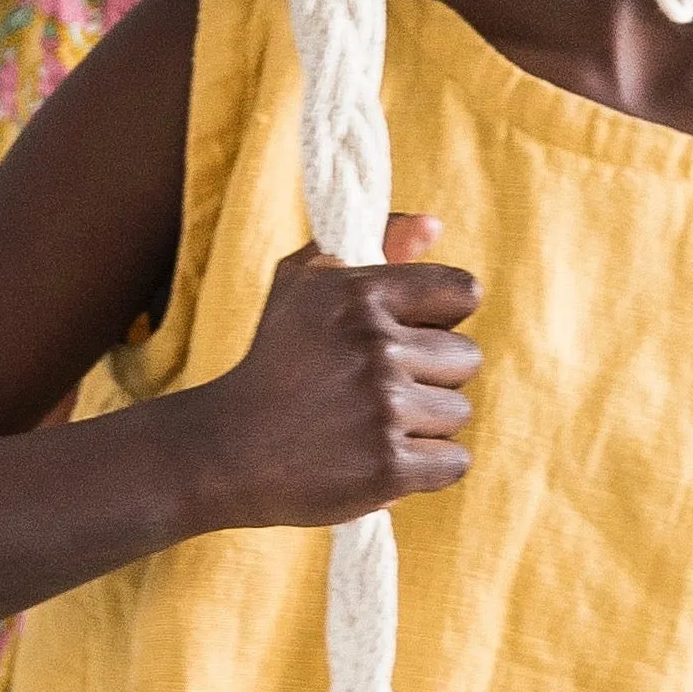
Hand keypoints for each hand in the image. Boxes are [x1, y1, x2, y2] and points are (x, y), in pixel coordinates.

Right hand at [181, 213, 477, 527]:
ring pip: (458, 411)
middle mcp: (375, 347)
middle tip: (378, 389)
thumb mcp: (304, 283)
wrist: (226, 449)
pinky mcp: (387, 467)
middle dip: (432, 375)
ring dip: (425, 424)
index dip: (443, 316)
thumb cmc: (275, 360)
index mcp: (361, 295)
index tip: (412, 334)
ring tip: (370, 425)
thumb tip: (433, 224)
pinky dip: (427, 467)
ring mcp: (382, 410)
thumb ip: (375, 241)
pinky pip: (454, 462)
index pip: (463, 292)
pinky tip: (381, 458)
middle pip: (466, 358)